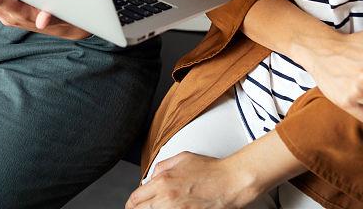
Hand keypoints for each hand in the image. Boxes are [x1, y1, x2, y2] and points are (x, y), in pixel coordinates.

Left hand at [127, 152, 251, 208]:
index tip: (132, 205)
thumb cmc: (211, 169)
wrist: (232, 181)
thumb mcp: (181, 159)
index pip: (135, 198)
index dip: (131, 204)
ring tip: (156, 208)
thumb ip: (161, 167)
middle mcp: (167, 198)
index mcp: (162, 181)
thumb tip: (150, 177)